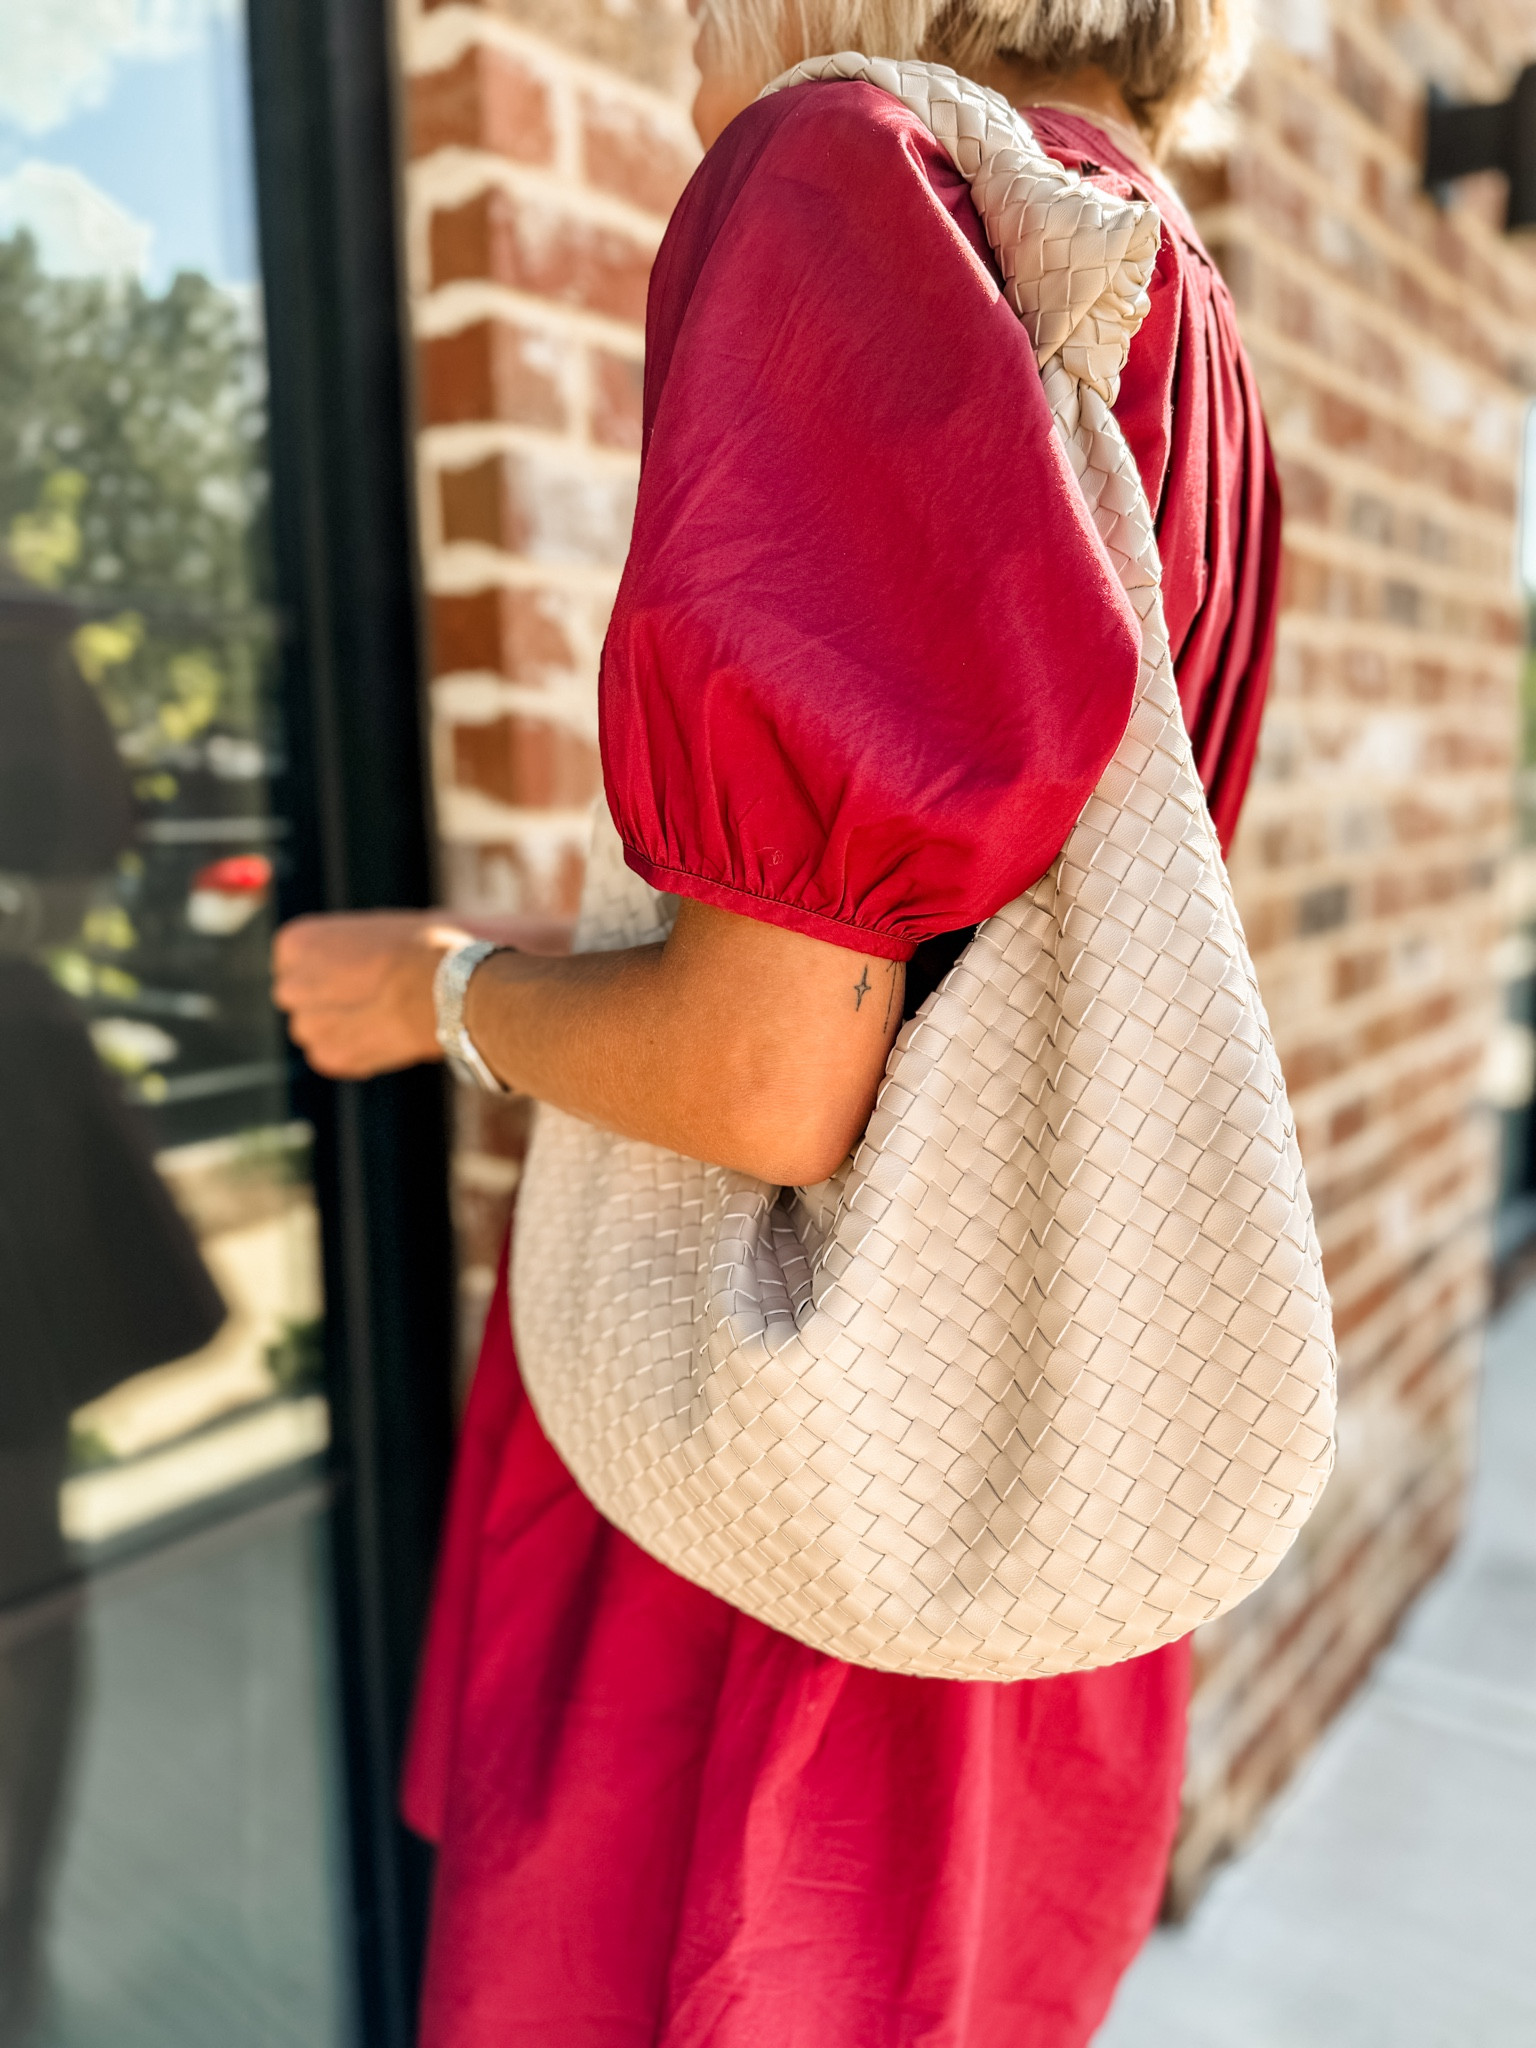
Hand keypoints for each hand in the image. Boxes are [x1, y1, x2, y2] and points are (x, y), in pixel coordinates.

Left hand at [272, 911, 467, 1079]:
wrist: (449, 988)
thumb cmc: (421, 948)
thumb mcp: (375, 930)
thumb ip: (345, 949)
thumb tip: (351, 962)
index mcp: (295, 943)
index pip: (293, 960)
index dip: (327, 968)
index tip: (355, 970)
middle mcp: (289, 985)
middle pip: (300, 998)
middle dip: (327, 1000)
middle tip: (368, 996)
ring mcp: (307, 1027)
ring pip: (316, 1029)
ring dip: (341, 1027)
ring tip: (383, 1016)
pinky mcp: (330, 1058)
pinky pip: (335, 1056)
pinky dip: (356, 1050)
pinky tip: (386, 1035)